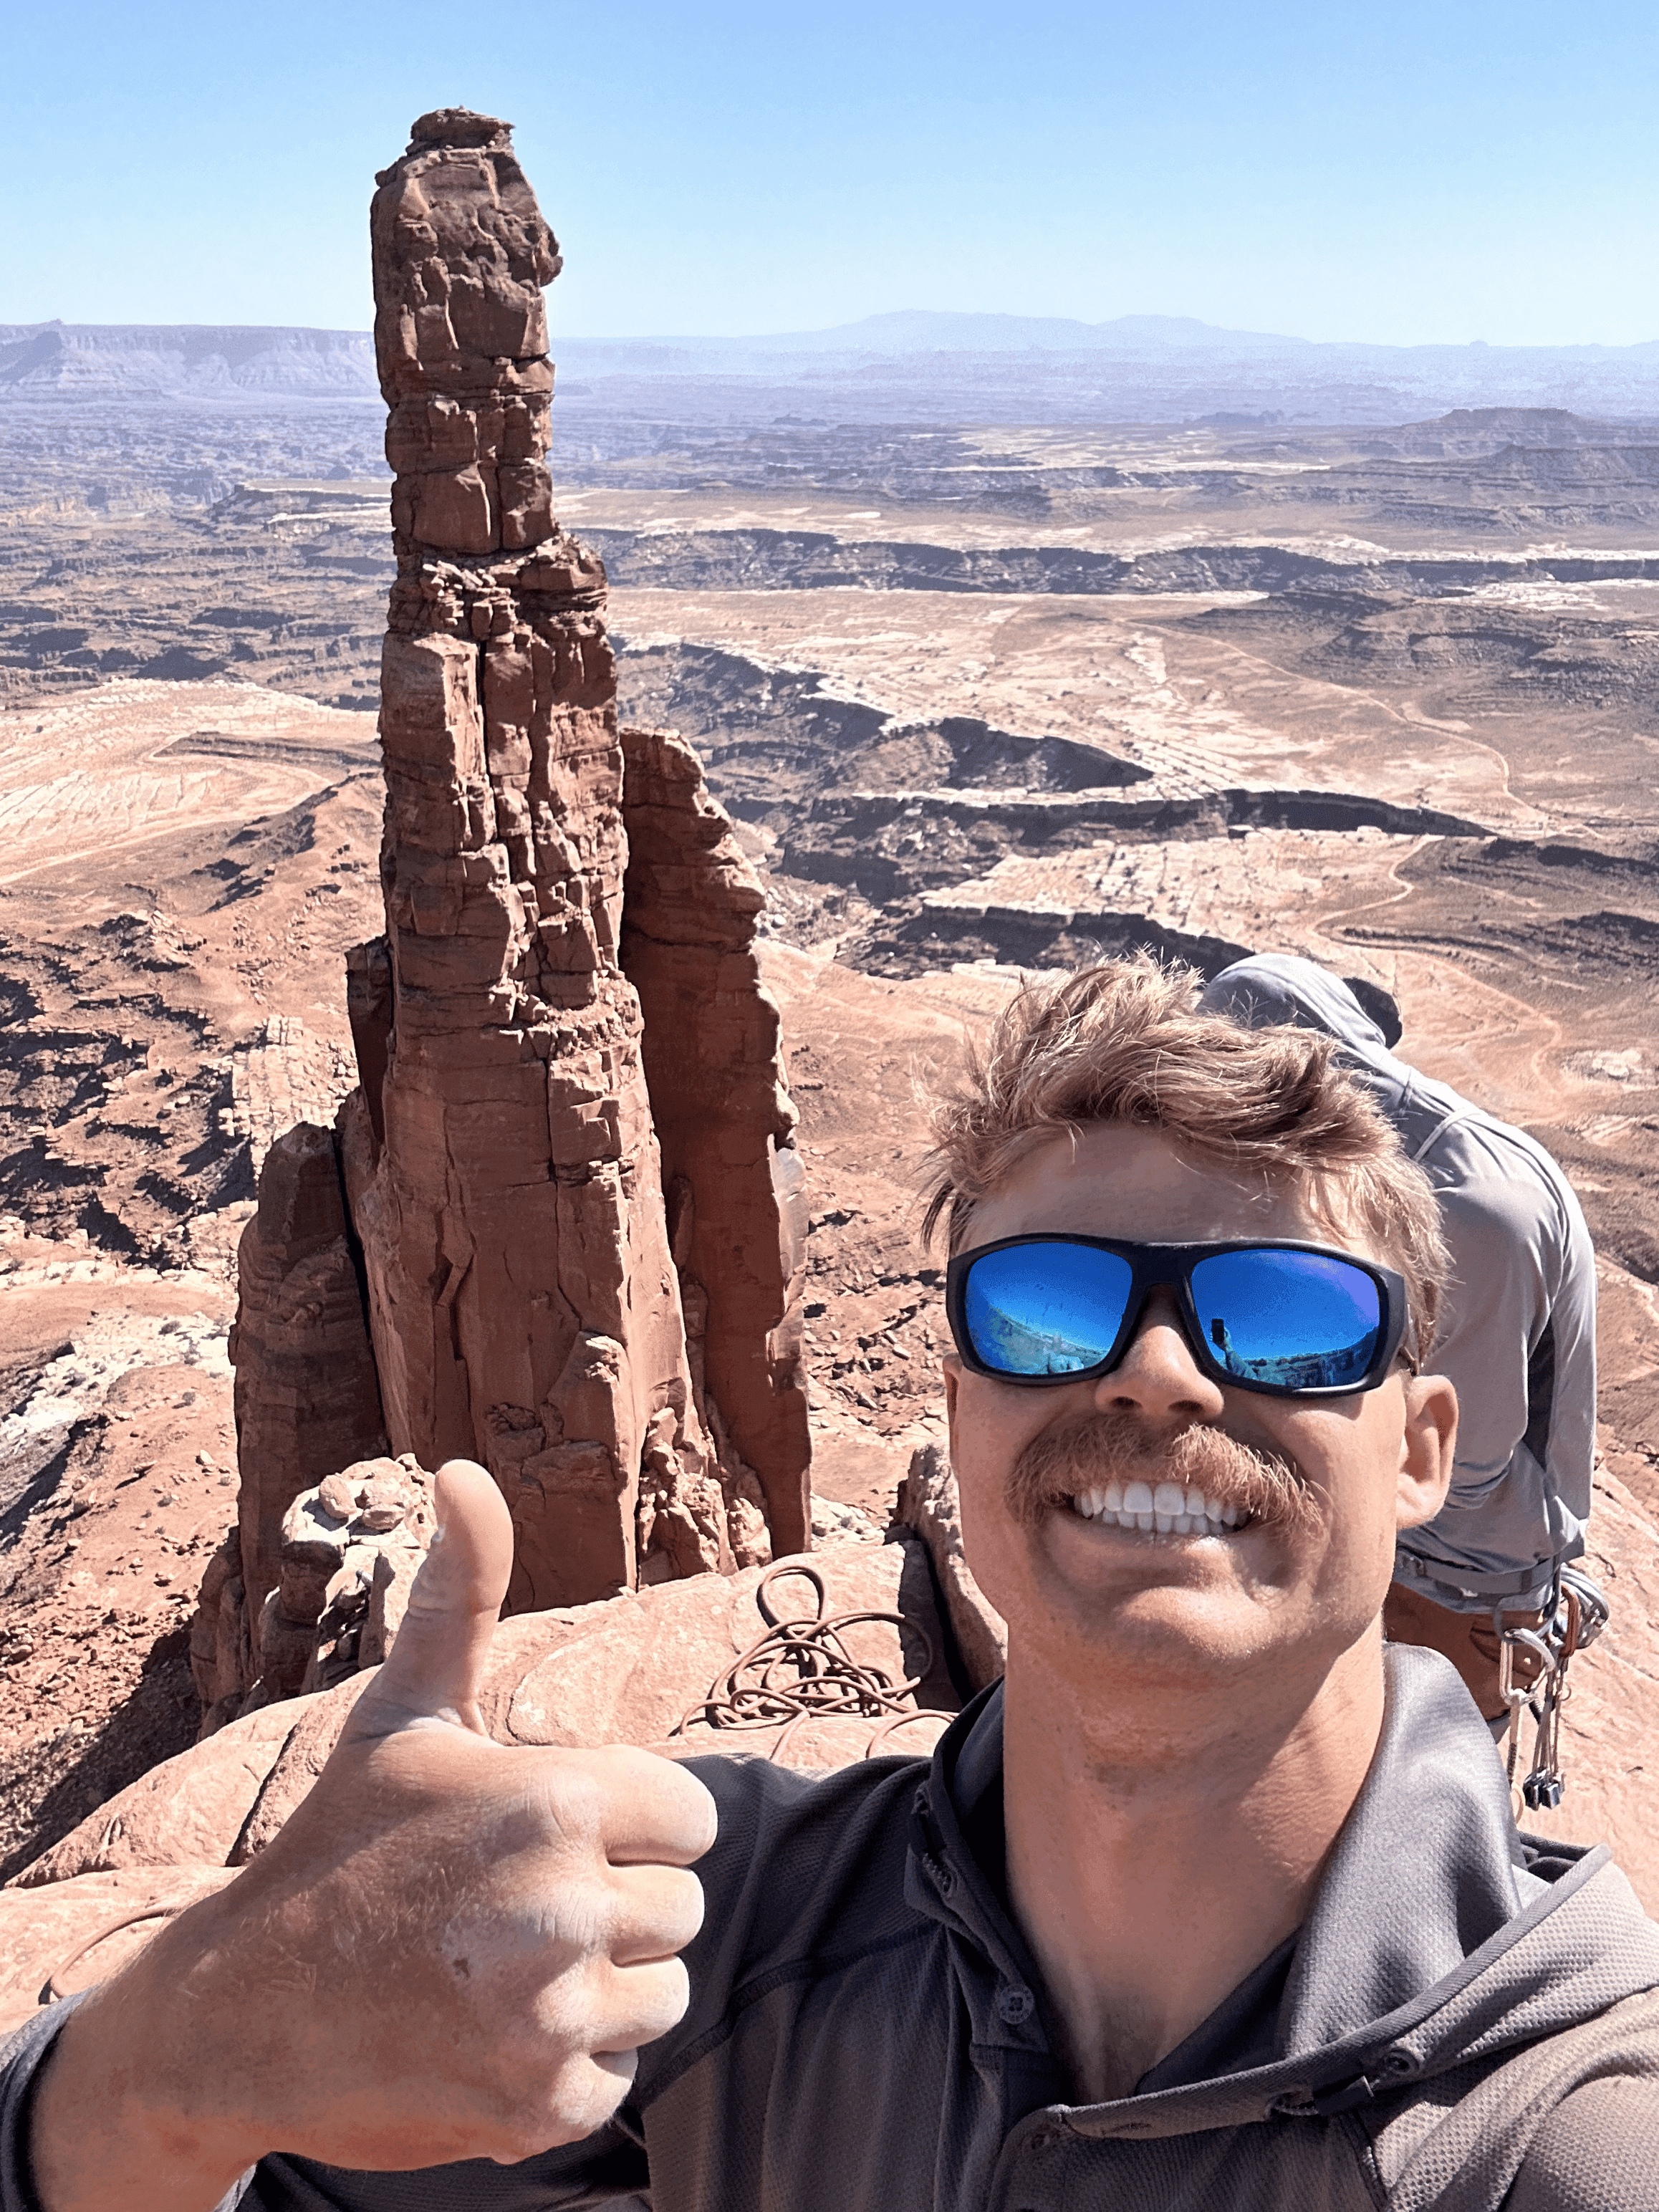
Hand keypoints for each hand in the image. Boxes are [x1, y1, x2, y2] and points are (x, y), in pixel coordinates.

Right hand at [31, 1461, 717, 2209]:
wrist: (238, 2014)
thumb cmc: (340, 1842)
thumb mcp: (404, 1709)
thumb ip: (464, 1590)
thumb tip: (465, 1469)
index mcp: (553, 1799)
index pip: (692, 1819)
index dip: (629, 1827)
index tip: (550, 1834)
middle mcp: (559, 1910)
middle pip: (682, 1908)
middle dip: (613, 1907)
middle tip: (506, 1908)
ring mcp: (548, 2018)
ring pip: (661, 1994)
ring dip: (597, 1992)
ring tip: (496, 1969)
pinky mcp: (537, 2107)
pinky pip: (618, 2077)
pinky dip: (563, 2068)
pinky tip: (484, 2038)